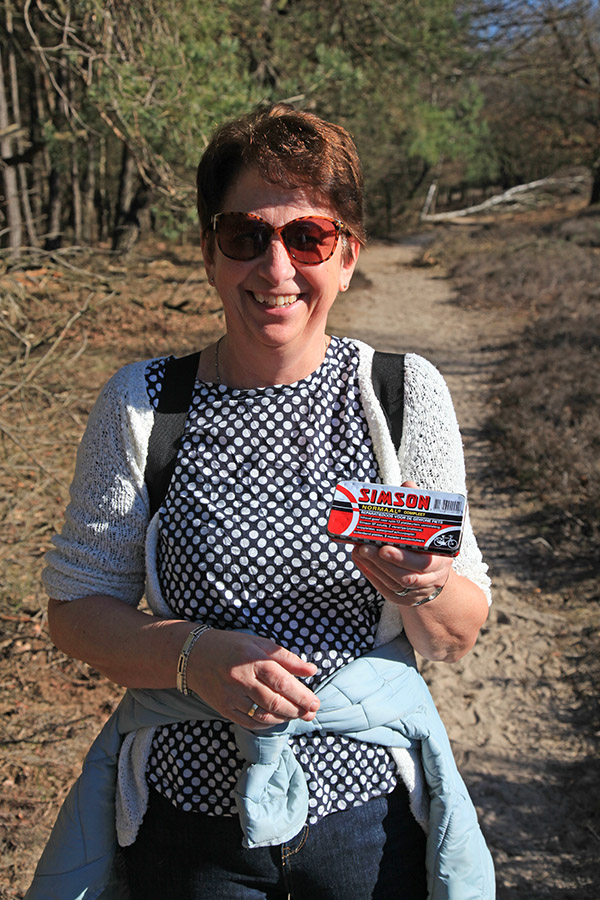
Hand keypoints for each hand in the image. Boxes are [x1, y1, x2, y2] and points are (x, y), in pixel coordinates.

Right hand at [185, 629, 319, 729]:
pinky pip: (249, 723)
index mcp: (252, 660)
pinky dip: (266, 723)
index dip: (302, 695)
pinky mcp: (224, 709)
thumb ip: (287, 658)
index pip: (282, 682)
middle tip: (311, 713)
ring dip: (284, 718)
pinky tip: (276, 718)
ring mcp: (231, 696)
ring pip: (263, 715)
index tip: (315, 703)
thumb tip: (312, 670)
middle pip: (275, 702)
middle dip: (297, 710)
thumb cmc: (232, 646)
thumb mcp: (260, 643)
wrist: (194, 655)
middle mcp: (241, 679)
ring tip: (297, 715)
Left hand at [351, 480, 451, 607]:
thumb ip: (420, 507)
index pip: (424, 563)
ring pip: (393, 583)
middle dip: (384, 562)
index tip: (385, 547)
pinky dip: (370, 574)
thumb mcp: (431, 527)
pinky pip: (384, 589)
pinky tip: (359, 559)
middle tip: (365, 547)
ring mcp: (416, 592)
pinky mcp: (401, 598)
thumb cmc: (429, 545)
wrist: (435, 576)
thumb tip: (407, 486)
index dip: (404, 557)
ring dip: (373, 566)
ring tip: (358, 549)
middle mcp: (431, 579)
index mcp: (441, 560)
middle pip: (406, 576)